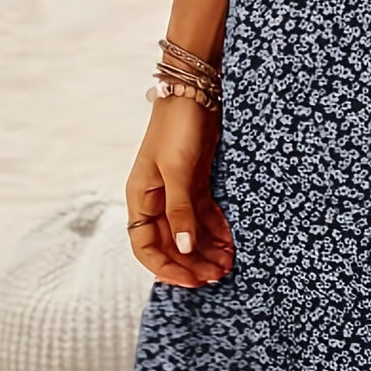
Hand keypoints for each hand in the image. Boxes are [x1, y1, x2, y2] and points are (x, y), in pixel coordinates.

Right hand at [125, 98, 233, 286]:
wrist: (195, 90)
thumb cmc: (177, 127)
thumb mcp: (176, 170)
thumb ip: (180, 210)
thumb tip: (184, 248)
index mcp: (140, 198)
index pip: (146, 247)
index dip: (167, 267)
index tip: (192, 280)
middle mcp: (156, 199)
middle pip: (170, 243)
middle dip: (192, 263)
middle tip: (217, 276)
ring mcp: (177, 191)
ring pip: (189, 232)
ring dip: (206, 250)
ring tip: (227, 264)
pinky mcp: (196, 181)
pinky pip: (204, 215)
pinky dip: (216, 230)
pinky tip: (230, 243)